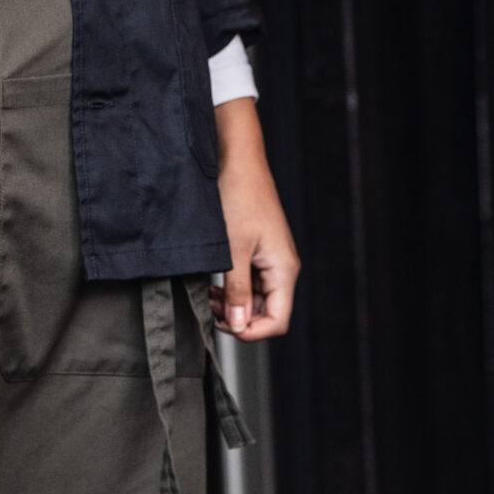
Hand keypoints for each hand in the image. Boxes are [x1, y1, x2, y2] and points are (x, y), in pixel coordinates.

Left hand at [211, 98, 299, 340]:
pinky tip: (213, 283)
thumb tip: (238, 325)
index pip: (278, 320)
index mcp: (284, 269)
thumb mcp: (233, 250)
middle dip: (239, 317)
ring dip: (233, 304)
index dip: (252, 332)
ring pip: (255, 298)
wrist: (237, 161)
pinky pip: (249, 281)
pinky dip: (232, 287)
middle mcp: (281, 267)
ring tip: (209, 297)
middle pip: (266, 312)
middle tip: (211, 310)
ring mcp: (270, 258)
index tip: (225, 327)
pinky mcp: (258, 250)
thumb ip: (237, 291)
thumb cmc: (239, 198)